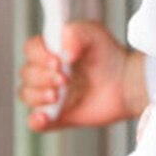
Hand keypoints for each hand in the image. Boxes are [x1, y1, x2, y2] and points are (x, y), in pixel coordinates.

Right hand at [19, 20, 147, 132]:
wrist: (129, 82)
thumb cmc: (110, 55)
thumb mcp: (94, 33)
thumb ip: (75, 33)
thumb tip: (63, 54)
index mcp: (49, 51)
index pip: (30, 49)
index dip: (38, 55)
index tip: (57, 60)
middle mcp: (45, 73)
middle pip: (26, 73)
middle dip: (42, 76)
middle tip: (65, 79)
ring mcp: (49, 96)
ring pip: (26, 95)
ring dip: (37, 94)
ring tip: (58, 95)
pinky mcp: (57, 116)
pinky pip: (35, 122)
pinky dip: (35, 121)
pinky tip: (45, 117)